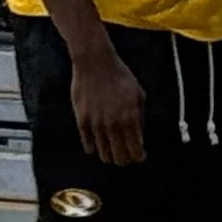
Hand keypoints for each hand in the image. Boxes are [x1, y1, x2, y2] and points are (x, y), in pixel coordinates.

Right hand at [71, 40, 146, 165]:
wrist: (95, 62)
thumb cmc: (119, 76)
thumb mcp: (138, 94)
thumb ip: (140, 118)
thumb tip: (139, 137)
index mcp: (130, 119)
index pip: (136, 151)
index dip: (139, 157)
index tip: (139, 155)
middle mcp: (113, 125)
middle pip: (119, 158)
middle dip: (125, 159)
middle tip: (126, 154)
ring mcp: (96, 125)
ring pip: (104, 155)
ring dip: (110, 155)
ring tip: (113, 149)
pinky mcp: (82, 121)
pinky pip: (88, 146)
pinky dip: (95, 148)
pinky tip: (99, 143)